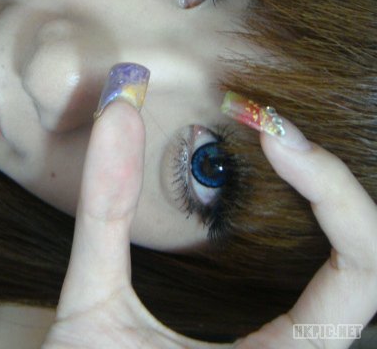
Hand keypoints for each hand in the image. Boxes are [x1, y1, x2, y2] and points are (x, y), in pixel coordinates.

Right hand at [42, 102, 376, 348]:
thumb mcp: (91, 306)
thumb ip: (104, 213)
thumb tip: (119, 115)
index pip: (361, 276)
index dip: (332, 193)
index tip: (271, 136)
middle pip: (368, 262)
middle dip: (330, 183)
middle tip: (267, 125)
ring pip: (353, 269)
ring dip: (326, 199)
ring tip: (274, 145)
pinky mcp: (272, 347)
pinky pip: (325, 279)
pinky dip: (311, 219)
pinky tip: (273, 187)